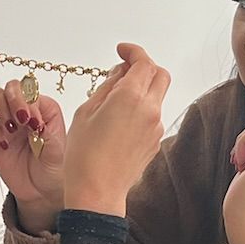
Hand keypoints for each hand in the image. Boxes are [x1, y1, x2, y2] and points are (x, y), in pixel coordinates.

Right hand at [0, 79, 67, 231]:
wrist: (40, 192)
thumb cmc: (54, 169)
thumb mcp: (57, 152)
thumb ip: (47, 133)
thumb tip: (35, 119)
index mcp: (45, 109)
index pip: (32, 91)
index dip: (29, 102)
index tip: (32, 122)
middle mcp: (25, 110)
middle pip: (12, 88)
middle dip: (13, 100)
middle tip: (18, 122)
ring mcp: (9, 121)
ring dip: (1, 111)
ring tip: (11, 132)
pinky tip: (4, 143)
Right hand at [62, 45, 169, 216]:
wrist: (97, 192)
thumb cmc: (85, 156)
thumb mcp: (85, 112)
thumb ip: (106, 87)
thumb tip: (118, 74)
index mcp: (130, 97)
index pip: (143, 62)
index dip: (133, 52)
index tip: (122, 51)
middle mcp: (149, 110)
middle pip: (160, 74)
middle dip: (144, 67)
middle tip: (124, 70)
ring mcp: (155, 127)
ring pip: (158, 95)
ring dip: (143, 89)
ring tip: (116, 100)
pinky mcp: (155, 142)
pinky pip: (153, 116)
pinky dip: (142, 109)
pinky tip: (120, 120)